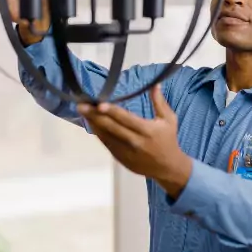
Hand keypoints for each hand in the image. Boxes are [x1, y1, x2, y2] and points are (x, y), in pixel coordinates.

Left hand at [77, 84, 192, 199]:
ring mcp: (126, 152)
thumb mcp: (169, 119)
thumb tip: (155, 84)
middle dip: (95, 116)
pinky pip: (106, 144)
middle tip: (82, 105)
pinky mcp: (120, 158)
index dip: (112, 111)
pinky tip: (91, 123)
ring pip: (106, 136)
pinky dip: (98, 133)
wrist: (167, 167)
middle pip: (112, 127)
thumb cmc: (168, 139)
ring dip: (93, 123)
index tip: (99, 104)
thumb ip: (160, 102)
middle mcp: (135, 142)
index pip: (126, 119)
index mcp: (147, 131)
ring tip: (83, 112)